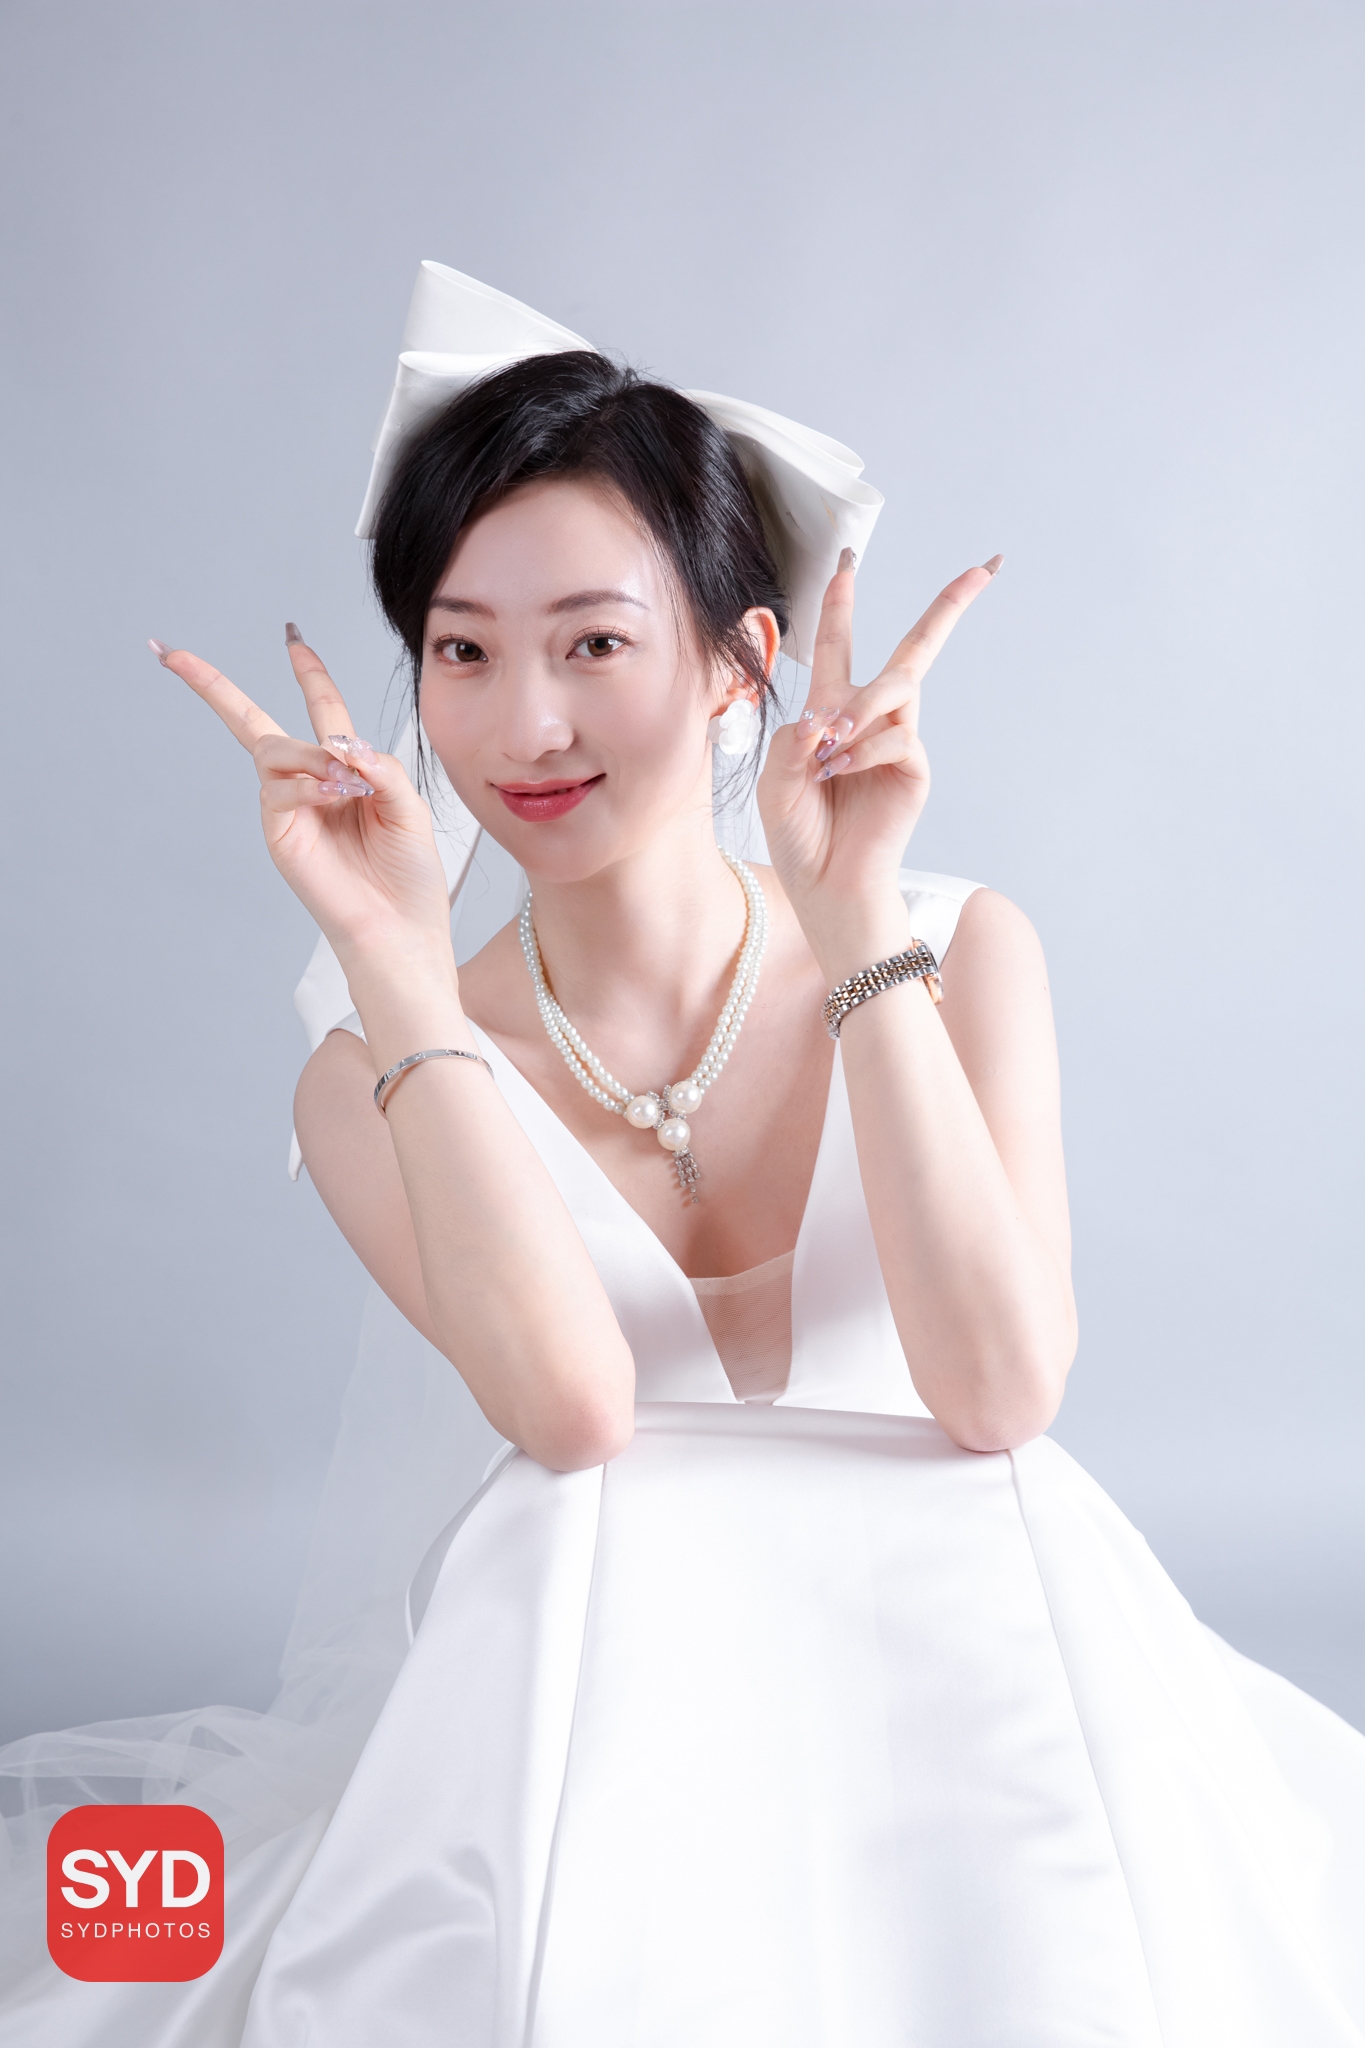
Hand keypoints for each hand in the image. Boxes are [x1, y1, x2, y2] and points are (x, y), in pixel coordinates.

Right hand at [153, 628, 453, 975]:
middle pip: (254, 723)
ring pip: (274, 750)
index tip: (292, 638)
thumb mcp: (409, 806)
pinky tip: (335, 795)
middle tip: (174, 655)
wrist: (399, 927)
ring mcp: (289, 807)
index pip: (321, 710)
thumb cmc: (408, 875)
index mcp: (346, 772)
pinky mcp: (277, 832)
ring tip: (345, 784)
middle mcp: (310, 784)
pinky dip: (307, 784)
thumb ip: (379, 766)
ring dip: (309, 755)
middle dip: (213, 686)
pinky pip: (278, 788)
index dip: (308, 672)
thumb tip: (340, 742)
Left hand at [757, 550, 1000, 951]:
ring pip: (895, 688)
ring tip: (830, 750)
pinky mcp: (915, 768)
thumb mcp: (776, 780)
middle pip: (914, 650)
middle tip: (982, 569)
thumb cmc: (800, 835)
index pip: (839, 645)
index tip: (849, 559)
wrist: (827, 886)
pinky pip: (895, 737)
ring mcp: (898, 742)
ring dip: (859, 710)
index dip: (842, 602)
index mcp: (831, 713)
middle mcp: (871, 720)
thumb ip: (794, 739)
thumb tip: (832, 715)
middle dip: (948, 607)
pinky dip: (863, 753)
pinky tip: (841, 775)